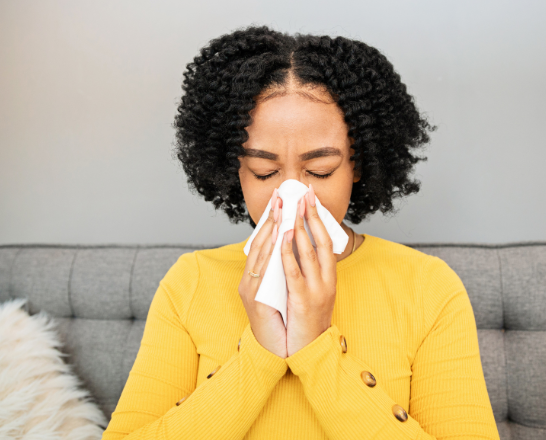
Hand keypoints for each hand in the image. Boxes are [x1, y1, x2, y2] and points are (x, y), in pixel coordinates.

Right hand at [238, 188, 286, 357]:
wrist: (277, 352)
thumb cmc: (283, 321)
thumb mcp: (283, 291)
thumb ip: (284, 272)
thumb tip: (296, 249)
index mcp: (256, 277)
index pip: (263, 242)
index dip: (271, 219)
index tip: (281, 199)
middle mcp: (249, 279)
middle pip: (259, 242)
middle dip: (271, 217)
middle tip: (281, 195)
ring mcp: (250, 289)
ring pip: (261, 251)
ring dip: (272, 227)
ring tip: (282, 207)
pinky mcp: (254, 299)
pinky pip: (266, 270)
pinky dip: (274, 250)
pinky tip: (281, 234)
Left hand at [281, 184, 337, 356]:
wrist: (310, 350)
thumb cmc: (308, 320)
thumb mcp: (313, 290)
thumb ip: (307, 269)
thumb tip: (295, 242)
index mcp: (330, 277)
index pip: (327, 240)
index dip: (318, 217)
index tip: (310, 197)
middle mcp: (327, 281)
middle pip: (320, 241)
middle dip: (309, 215)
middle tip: (302, 194)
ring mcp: (316, 291)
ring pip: (307, 253)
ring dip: (298, 228)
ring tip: (291, 208)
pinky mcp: (301, 300)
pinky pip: (293, 272)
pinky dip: (287, 253)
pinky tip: (282, 238)